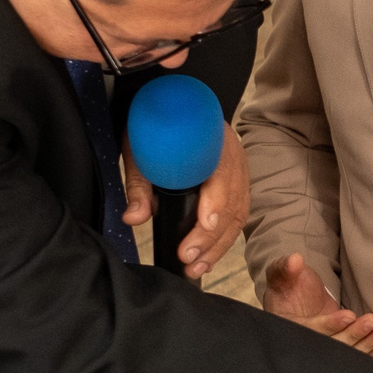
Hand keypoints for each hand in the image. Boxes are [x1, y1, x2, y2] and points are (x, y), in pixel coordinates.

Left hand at [122, 123, 247, 280]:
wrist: (165, 104)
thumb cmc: (152, 126)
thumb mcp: (140, 149)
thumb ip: (139, 184)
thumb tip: (134, 218)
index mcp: (212, 140)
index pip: (222, 175)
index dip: (215, 204)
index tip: (201, 227)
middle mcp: (232, 154)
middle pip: (233, 201)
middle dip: (212, 237)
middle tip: (188, 260)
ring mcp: (239, 168)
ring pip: (238, 212)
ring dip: (219, 245)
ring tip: (198, 267)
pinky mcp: (236, 182)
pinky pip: (237, 213)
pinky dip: (224, 237)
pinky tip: (209, 255)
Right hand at [262, 253, 372, 354]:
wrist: (297, 301)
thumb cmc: (288, 287)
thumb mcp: (282, 275)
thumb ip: (285, 268)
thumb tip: (294, 260)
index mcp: (289, 329)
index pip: (310, 331)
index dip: (329, 325)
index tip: (348, 315)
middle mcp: (305, 345)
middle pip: (332, 346)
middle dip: (353, 335)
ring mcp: (323, 351)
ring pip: (346, 353)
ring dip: (367, 343)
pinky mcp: (337, 352)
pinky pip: (354, 356)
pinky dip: (371, 349)